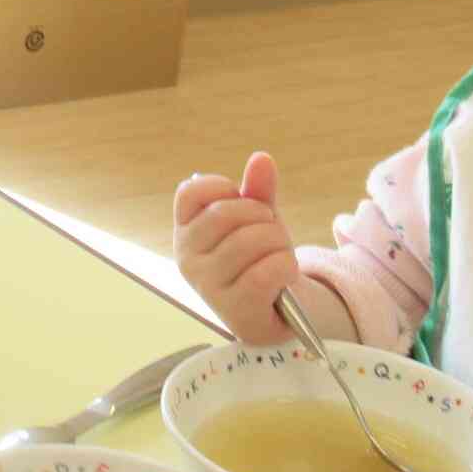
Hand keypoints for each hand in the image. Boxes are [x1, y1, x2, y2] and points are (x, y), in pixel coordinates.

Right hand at [174, 151, 303, 341]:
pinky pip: (268, 270)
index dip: (223, 188)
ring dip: (279, 243)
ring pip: (252, 240)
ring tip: (279, 256)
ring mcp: (208, 286)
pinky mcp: (236, 309)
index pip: (189, 192)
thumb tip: (261, 158)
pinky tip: (284, 275)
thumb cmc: (259, 259)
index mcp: (186, 232)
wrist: (275, 313)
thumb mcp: (258, 220)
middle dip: (263, 217)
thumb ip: (258, 190)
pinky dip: (286, 267)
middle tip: (271, 233)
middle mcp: (188, 258)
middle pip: (226, 213)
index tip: (242, 203)